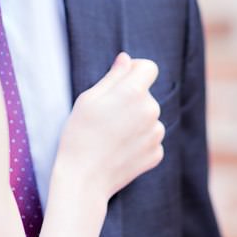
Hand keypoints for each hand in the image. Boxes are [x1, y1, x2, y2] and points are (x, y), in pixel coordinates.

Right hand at [57, 53, 164, 199]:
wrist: (84, 177)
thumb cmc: (79, 134)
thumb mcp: (88, 99)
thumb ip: (112, 77)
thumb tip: (125, 59)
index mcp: (133, 92)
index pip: (149, 67)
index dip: (134, 70)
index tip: (121, 80)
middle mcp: (151, 110)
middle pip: (146, 94)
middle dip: (130, 99)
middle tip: (105, 115)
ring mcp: (156, 134)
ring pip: (149, 117)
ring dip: (135, 121)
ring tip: (111, 135)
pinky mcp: (157, 153)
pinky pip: (150, 138)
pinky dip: (138, 141)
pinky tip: (118, 149)